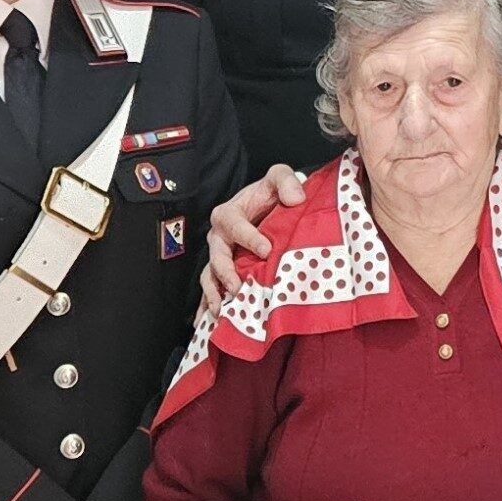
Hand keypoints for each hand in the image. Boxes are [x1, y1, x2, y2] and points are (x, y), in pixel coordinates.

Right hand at [204, 164, 304, 305]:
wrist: (266, 206)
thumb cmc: (271, 193)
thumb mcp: (279, 177)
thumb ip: (286, 181)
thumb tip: (295, 199)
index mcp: (230, 213)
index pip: (235, 225)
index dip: (249, 237)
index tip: (266, 250)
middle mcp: (219, 236)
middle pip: (217, 255)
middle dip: (225, 273)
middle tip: (238, 288)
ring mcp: (219, 256)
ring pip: (210, 275)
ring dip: (213, 293)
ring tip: (221, 311)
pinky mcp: (222, 271)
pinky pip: (210, 289)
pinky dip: (207, 305)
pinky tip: (206, 323)